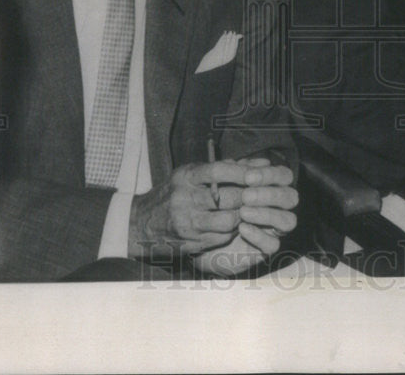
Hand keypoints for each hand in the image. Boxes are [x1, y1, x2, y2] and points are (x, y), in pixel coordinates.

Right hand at [128, 158, 297, 274]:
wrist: (142, 223)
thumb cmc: (175, 193)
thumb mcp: (192, 174)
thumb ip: (227, 167)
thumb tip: (262, 163)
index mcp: (186, 177)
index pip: (218, 170)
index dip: (241, 172)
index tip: (258, 175)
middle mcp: (185, 199)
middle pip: (227, 198)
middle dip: (247, 198)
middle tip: (259, 197)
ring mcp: (187, 223)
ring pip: (228, 221)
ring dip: (241, 217)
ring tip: (244, 212)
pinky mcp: (190, 242)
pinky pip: (221, 237)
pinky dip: (231, 232)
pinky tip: (231, 226)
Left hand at [195, 158, 297, 275]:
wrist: (200, 233)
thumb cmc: (214, 202)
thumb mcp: (222, 182)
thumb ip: (238, 170)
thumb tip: (258, 162)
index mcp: (272, 186)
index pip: (285, 176)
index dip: (271, 175)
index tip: (248, 177)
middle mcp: (278, 207)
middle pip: (291, 197)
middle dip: (270, 194)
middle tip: (245, 196)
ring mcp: (274, 229)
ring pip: (288, 220)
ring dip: (267, 214)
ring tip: (243, 212)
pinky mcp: (265, 249)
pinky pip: (273, 244)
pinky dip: (259, 235)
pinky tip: (242, 228)